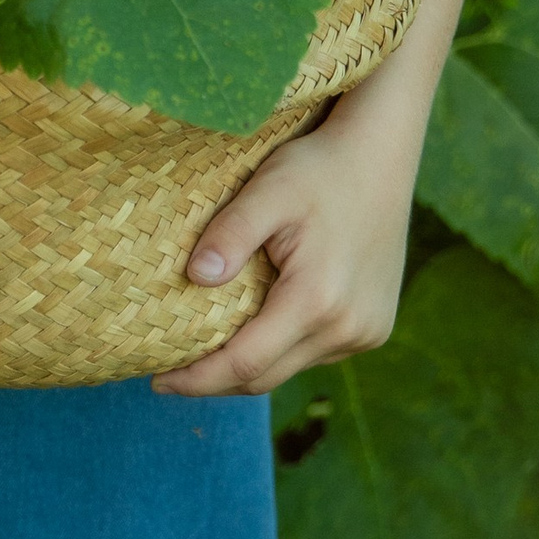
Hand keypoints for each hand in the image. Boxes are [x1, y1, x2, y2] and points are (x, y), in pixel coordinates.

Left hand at [150, 93, 415, 400]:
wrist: (380, 157)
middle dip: (215, 381)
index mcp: (317, 300)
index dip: (198, 379)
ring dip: (248, 366)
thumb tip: (195, 276)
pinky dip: (280, 351)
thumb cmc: (319, 168)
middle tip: (170, 375)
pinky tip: (255, 332)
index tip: (157, 382)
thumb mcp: (268, 189)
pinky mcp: (374, 328)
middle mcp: (347, 327)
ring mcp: (366, 332)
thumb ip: (231, 233)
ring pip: (290, 368)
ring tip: (206, 354)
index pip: (245, 363)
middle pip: (266, 377)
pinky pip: (314, 353)